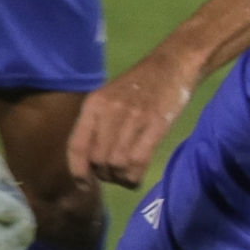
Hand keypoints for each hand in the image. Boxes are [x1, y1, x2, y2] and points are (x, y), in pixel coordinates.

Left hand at [67, 43, 201, 188]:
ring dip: (120, 177)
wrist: (173, 64)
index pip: (77, 146)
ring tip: (126, 176)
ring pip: (116, 163)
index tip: (84, 185)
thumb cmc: (140, 83)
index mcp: (94, 104)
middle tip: (114, 175)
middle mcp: (109, 111)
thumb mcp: (110, 97)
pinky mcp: (156, 124)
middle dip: (104, 175)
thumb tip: (90, 160)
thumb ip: (98, 123)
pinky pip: (138, 160)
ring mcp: (133, 117)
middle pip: (97, 159)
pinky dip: (135, 176)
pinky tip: (136, 177)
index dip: (78, 172)